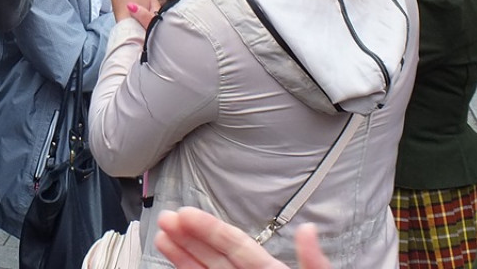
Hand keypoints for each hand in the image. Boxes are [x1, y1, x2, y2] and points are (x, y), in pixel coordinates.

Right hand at [155, 207, 330, 268]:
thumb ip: (313, 263)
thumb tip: (309, 230)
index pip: (237, 246)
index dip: (211, 229)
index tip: (187, 214)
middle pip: (215, 257)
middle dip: (189, 237)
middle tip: (166, 219)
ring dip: (183, 255)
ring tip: (163, 237)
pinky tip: (175, 262)